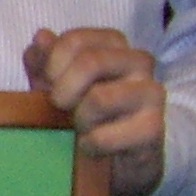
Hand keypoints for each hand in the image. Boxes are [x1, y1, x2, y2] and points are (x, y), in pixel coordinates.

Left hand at [29, 26, 164, 195]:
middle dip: (63, 91)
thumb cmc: (85, 113)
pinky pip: (105, 136)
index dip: (51, 64)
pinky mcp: (153, 127)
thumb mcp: (55, 86)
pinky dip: (89, 145)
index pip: (76, 39)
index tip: (47, 85)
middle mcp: (138, 61)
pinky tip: (92, 147)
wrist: (120, 158)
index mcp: (113, 44)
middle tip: (61, 109)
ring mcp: (151, 92)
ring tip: (82, 128)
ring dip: (79, 120)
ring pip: (100, 99)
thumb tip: (41, 37)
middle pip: (91, 62)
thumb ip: (44, 62)